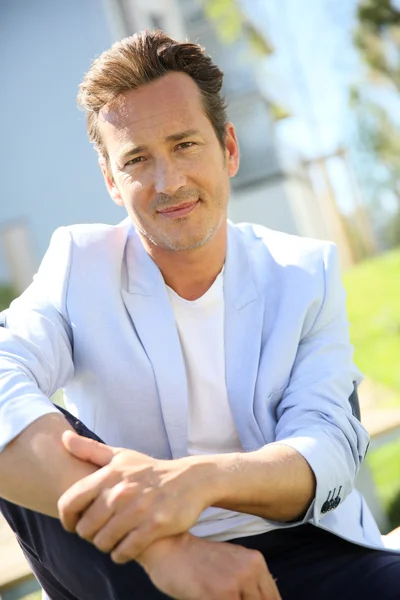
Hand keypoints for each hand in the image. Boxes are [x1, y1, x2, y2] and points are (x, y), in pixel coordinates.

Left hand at [57, 432, 212, 560]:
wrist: (191, 480)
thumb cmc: (151, 470)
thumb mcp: (122, 456)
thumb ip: (90, 450)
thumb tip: (63, 438)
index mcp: (109, 474)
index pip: (69, 502)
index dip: (66, 518)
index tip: (73, 524)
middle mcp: (121, 491)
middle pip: (85, 528)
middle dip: (89, 535)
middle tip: (99, 532)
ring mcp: (138, 509)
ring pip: (103, 542)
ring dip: (106, 545)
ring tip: (112, 540)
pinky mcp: (155, 525)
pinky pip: (125, 551)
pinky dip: (121, 554)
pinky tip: (125, 547)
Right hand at [139, 533, 281, 599]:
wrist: (168, 547)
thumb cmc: (195, 559)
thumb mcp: (229, 563)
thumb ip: (248, 582)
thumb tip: (266, 598)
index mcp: (256, 562)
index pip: (273, 599)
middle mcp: (252, 570)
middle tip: (226, 598)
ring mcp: (238, 582)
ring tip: (217, 597)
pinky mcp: (222, 594)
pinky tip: (208, 599)